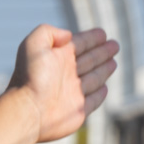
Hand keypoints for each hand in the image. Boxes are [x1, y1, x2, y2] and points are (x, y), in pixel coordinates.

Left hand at [8, 25, 118, 143]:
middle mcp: (66, 73)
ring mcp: (73, 93)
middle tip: (115, 45)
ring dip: (104, 69)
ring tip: (113, 61)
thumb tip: (68, 36)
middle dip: (102, 52)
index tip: (103, 34)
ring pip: (94, 78)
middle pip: (89, 59)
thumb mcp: (34, 44)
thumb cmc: (29, 77)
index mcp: (58, 57)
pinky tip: (104, 87)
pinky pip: (93, 100)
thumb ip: (49, 32)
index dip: (92, 38)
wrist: (28, 110)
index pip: (80, 44)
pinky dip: (99, 94)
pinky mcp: (79, 111)